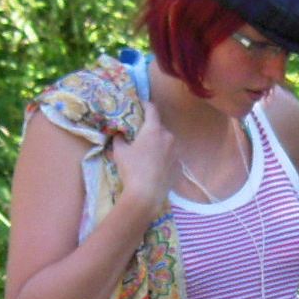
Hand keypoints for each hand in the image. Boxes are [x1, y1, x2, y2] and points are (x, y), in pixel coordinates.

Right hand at [110, 98, 179, 215]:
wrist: (146, 194)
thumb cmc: (131, 170)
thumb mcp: (119, 152)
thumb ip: (119, 139)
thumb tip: (119, 134)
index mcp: (154, 130)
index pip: (152, 109)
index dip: (146, 104)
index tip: (141, 104)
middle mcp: (168, 137)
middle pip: (159, 127)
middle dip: (150, 128)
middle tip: (140, 133)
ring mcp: (176, 152)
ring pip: (166, 142)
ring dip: (158, 143)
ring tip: (148, 152)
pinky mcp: (178, 165)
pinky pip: (170, 156)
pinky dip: (163, 156)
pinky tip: (155, 165)